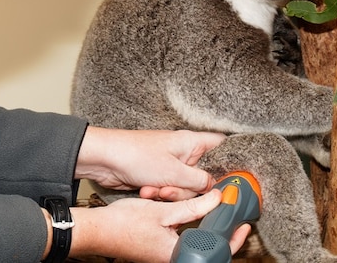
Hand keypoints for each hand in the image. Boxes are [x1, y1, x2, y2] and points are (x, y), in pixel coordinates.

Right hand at [68, 189, 251, 261]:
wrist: (97, 230)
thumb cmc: (124, 224)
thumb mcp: (163, 210)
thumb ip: (193, 206)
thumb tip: (217, 199)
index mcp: (178, 255)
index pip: (216, 252)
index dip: (233, 239)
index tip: (243, 224)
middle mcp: (174, 258)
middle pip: (207, 246)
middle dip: (216, 226)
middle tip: (227, 209)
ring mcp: (165, 255)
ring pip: (194, 240)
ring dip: (199, 222)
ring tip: (207, 205)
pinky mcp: (158, 249)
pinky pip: (181, 238)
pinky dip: (185, 224)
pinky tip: (184, 209)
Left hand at [75, 127, 225, 198]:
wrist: (105, 160)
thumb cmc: (137, 156)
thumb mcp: (175, 172)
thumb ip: (201, 181)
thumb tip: (216, 188)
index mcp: (193, 142)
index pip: (223, 146)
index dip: (231, 162)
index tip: (231, 180)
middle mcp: (185, 152)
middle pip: (205, 176)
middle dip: (189, 189)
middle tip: (173, 188)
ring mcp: (172, 165)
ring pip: (186, 187)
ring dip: (171, 193)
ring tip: (155, 188)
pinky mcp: (159, 176)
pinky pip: (169, 190)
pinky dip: (158, 193)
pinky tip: (145, 190)